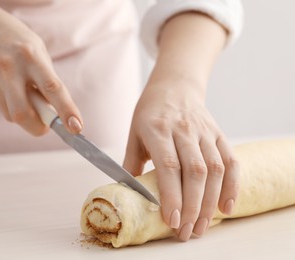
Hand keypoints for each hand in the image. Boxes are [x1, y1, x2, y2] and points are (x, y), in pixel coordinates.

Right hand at [0, 8, 81, 134]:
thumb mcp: (39, 54)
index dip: (66, 110)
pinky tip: (5, 88)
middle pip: (22, 113)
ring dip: (23, 115)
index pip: (52, 88)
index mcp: (31, 56)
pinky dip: (8, 106)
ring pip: (10, 115)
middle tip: (45, 126)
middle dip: (37, 127)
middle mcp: (9, 66)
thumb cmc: (19, 46)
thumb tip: (55, 116)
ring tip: (22, 94)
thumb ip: (47, 82)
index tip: (76, 127)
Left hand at [123, 81, 239, 240]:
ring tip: (201, 227)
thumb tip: (128, 194)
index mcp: (157, 129)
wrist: (175, 86)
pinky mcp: (219, 134)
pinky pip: (231, 161)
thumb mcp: (134, 133)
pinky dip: (232, 186)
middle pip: (194, 171)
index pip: (168, 165)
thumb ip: (131, 163)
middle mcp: (183, 130)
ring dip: (210, 202)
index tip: (172, 220)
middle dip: (192, 206)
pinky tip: (225, 207)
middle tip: (186, 232)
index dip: (171, 194)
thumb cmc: (150, 112)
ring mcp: (204, 132)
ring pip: (214, 169)